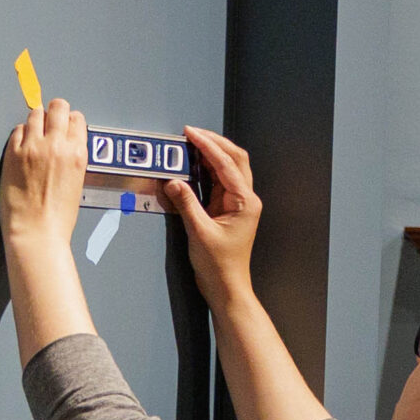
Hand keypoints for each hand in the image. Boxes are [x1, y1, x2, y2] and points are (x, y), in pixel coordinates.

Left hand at [0, 95, 88, 254]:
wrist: (36, 233)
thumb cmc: (57, 218)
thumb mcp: (77, 182)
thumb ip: (72, 158)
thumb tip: (65, 145)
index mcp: (77, 153)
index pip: (76, 119)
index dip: (70, 121)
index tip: (65, 125)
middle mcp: (57, 145)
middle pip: (57, 107)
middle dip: (54, 111)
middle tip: (49, 120)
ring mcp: (33, 147)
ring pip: (35, 114)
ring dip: (35, 121)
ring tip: (33, 134)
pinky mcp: (13, 153)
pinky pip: (16, 131)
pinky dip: (20, 135)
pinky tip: (21, 147)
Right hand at [162, 124, 263, 306]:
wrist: (227, 286)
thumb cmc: (220, 266)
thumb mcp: (199, 232)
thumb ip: (186, 203)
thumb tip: (174, 182)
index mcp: (245, 202)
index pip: (226, 164)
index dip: (207, 145)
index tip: (191, 133)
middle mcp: (246, 199)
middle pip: (234, 158)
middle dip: (214, 142)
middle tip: (192, 133)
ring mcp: (238, 203)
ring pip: (229, 167)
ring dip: (212, 153)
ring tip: (192, 143)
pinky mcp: (228, 208)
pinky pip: (220, 180)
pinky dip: (208, 168)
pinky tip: (195, 163)